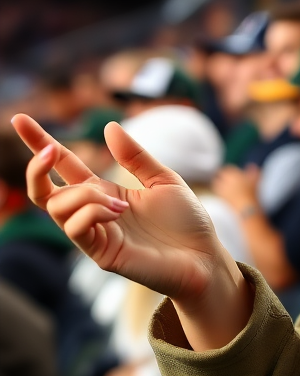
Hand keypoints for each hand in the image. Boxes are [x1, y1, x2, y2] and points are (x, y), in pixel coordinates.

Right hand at [11, 114, 251, 349]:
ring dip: (84, 195)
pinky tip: (118, 213)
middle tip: (50, 151)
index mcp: (104, 191)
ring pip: (58, 207)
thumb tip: (109, 126)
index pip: (64, 166)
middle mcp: (93, 212)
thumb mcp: (164, 179)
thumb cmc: (186, 221)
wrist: (204, 256)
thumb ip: (135, 156)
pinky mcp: (100, 253)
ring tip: (119, 203)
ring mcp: (94, 234)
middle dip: (37, 167)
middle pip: (44, 191)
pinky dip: (92, 211)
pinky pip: (76, 228)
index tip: (19, 118)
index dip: (40, 142)